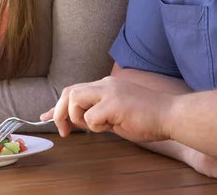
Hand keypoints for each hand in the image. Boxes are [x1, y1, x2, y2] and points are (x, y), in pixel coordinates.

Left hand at [41, 77, 174, 141]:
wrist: (171, 115)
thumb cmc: (149, 118)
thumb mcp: (117, 115)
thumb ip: (97, 114)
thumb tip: (76, 122)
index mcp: (107, 85)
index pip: (75, 90)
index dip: (57, 105)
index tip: (45, 117)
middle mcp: (106, 84)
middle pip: (69, 92)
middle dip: (59, 112)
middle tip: (65, 131)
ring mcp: (110, 92)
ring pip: (75, 99)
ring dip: (78, 118)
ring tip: (96, 127)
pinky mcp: (114, 104)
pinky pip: (91, 118)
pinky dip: (96, 127)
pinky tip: (113, 126)